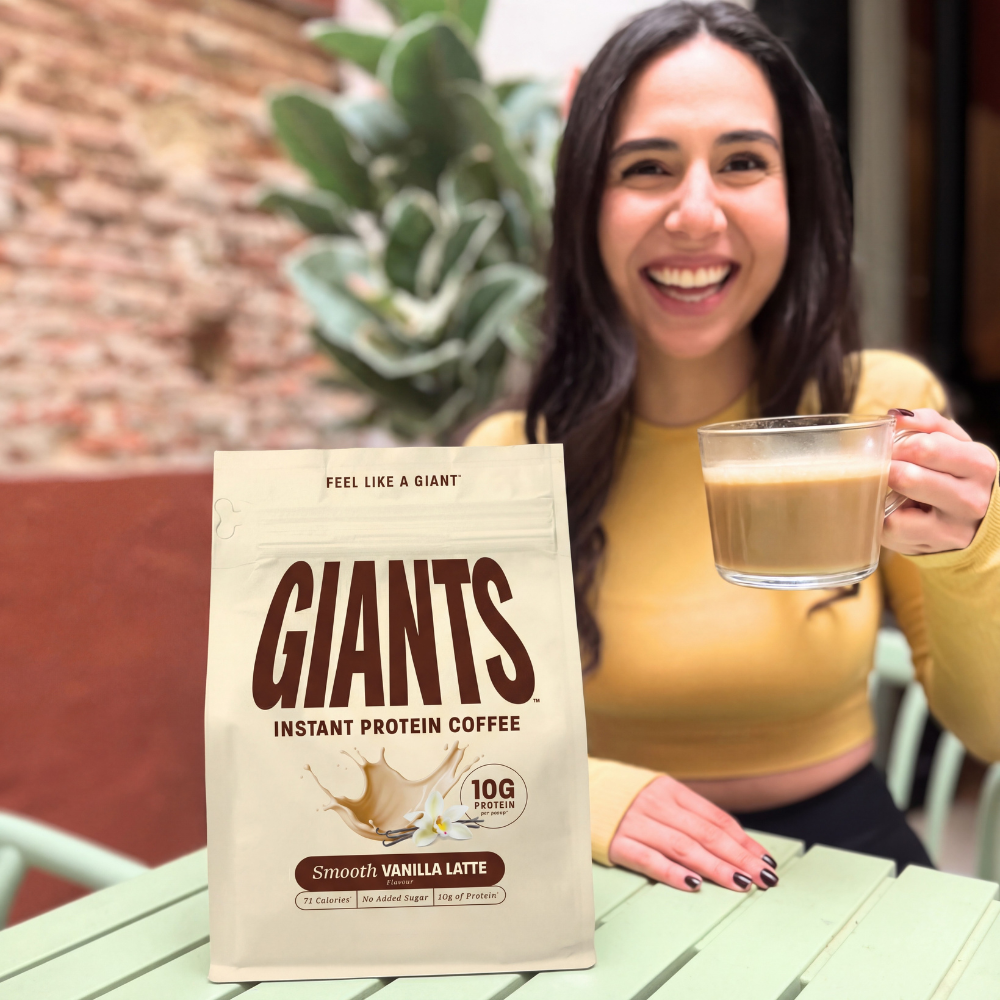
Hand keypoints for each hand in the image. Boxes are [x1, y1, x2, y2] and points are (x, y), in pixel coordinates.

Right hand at [608, 775, 778, 892]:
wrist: (574, 790)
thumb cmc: (624, 799)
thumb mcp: (658, 796)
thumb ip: (689, 814)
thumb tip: (734, 842)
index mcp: (670, 790)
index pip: (715, 818)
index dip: (743, 841)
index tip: (766, 861)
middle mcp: (656, 804)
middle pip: (705, 833)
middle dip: (739, 857)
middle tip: (765, 878)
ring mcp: (636, 823)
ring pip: (683, 847)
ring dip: (715, 867)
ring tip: (741, 884)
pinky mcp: (617, 843)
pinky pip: (648, 859)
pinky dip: (672, 872)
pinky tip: (694, 885)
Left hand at [883, 409, 996, 554]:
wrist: (974, 522)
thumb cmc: (955, 474)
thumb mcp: (954, 444)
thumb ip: (928, 423)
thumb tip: (895, 416)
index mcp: (979, 465)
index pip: (927, 447)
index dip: (899, 444)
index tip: (894, 448)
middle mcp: (971, 499)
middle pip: (909, 477)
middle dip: (887, 468)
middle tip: (887, 467)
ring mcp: (951, 528)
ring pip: (897, 508)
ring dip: (884, 494)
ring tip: (893, 488)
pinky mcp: (929, 546)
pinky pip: (889, 528)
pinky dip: (882, 516)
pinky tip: (894, 510)